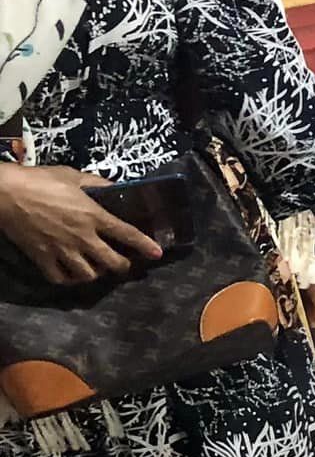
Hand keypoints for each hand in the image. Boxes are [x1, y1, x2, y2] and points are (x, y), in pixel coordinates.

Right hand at [0, 163, 161, 284]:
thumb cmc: (39, 180)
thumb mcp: (72, 176)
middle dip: (122, 265)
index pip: (127, 234)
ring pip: (89, 275)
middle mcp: (83, 237)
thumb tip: (113, 186)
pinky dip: (69, 280)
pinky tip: (71, 274)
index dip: (146, 245)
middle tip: (123, 262)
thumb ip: (96, 183)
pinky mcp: (42, 258)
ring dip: (97, 274)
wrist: (5, 192)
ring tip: (97, 269)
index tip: (157, 254)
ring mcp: (62, 250)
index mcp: (93, 216)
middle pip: (112, 262)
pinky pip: (61, 278)